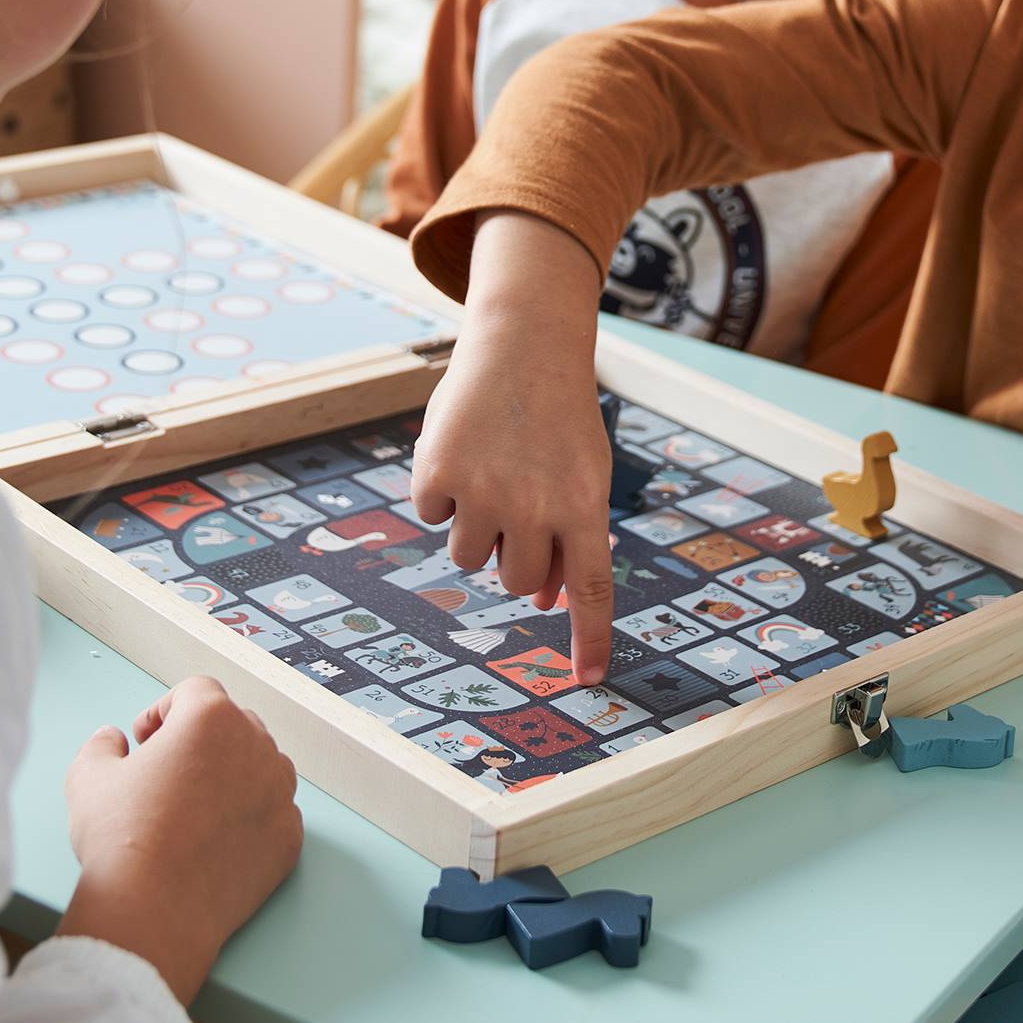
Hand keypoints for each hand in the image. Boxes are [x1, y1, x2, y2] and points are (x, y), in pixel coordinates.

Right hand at [60, 676, 302, 1004]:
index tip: (146, 740)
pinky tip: (217, 842)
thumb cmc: (120, 839)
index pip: (195, 691)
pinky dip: (250, 818)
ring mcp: (279, 789)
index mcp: (211, 717)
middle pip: (232, 724)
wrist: (153, 911)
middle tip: (167, 776)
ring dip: (232, 775)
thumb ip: (101, 745)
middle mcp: (256, 743)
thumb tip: (112, 738)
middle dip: (200, 742)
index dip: (164, 711)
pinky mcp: (289, 834)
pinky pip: (273, 811)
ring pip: (260, 764)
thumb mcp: (89, 779)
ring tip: (195, 809)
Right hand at [410, 212, 613, 682]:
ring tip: (490, 469)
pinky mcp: (439, 473)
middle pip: (517, 580)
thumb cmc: (557, 415)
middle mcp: (535, 506)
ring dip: (475, 526)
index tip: (589, 679)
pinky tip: (461, 448)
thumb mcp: (581, 470)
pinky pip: (432, 514)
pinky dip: (441, 490)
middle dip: (514, 557)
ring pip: (468, 557)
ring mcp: (484, 492)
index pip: (591, 588)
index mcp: (584, 505)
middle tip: (516, 504)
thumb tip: (541, 597)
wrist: (523, 343)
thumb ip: (569, 532)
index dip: (589, 636)